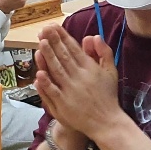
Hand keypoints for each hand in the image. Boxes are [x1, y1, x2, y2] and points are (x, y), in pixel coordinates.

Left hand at [34, 26, 123, 142]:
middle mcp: (80, 78)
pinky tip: (40, 73)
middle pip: (64, 57)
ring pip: (57, 71)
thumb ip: (103, 52)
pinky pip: (53, 92)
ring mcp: (71, 92)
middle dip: (53, 42)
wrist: (106, 122)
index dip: (63, 37)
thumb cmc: (107, 96)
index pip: (74, 49)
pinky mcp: (64, 105)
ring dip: (48, 56)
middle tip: (44, 29)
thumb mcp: (111, 72)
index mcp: (91, 69)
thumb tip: (93, 36)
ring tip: (40, 43)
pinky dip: (46, 83)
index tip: (54, 27)